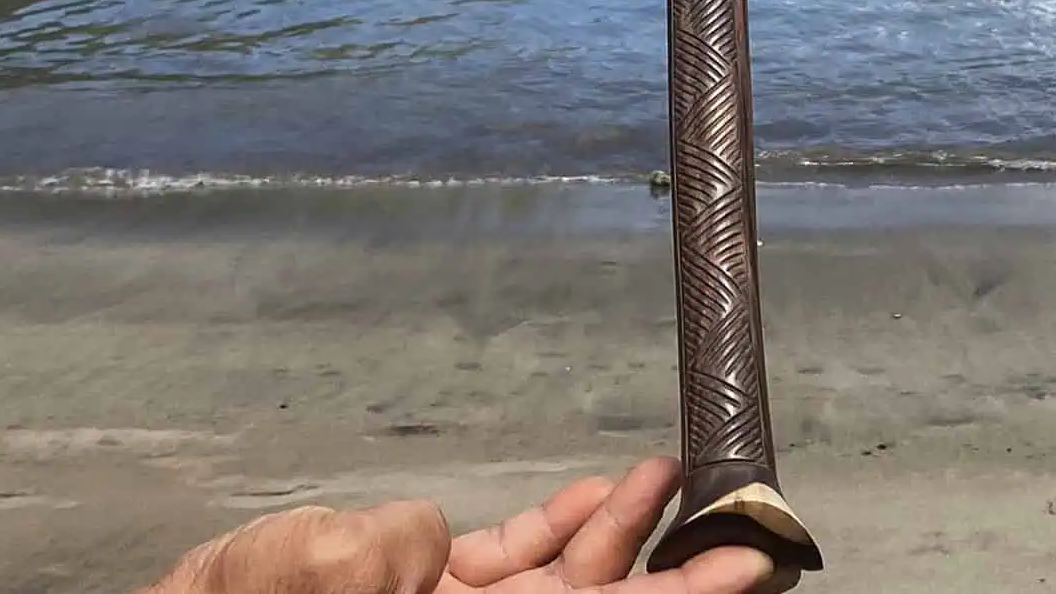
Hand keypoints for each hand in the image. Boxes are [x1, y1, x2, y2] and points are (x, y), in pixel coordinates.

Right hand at [139, 457, 771, 593]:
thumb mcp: (303, 580)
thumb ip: (374, 558)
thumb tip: (431, 539)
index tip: (747, 569)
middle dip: (677, 575)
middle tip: (751, 536)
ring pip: (567, 582)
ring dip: (620, 530)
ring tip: (671, 473)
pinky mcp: (433, 590)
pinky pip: (512, 561)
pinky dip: (554, 526)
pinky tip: (593, 493)